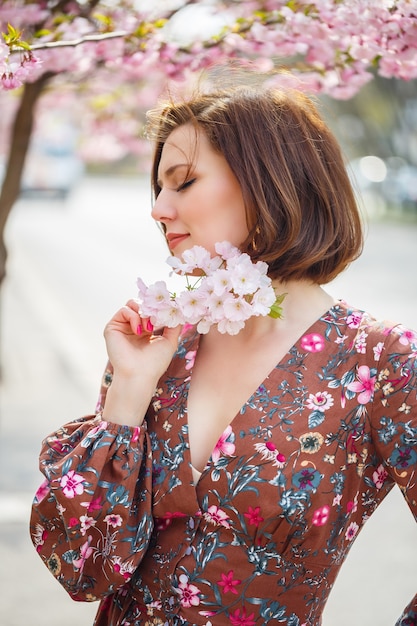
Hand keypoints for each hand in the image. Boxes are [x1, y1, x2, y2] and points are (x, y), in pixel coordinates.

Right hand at [101, 300, 181, 425]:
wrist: (139, 375)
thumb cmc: (155, 362)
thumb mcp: (169, 341)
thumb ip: (174, 326)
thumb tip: (178, 311)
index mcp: (146, 330)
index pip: (151, 310)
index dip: (159, 308)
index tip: (168, 310)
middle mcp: (133, 327)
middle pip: (141, 304)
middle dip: (152, 309)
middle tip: (158, 319)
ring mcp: (122, 327)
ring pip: (132, 304)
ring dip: (144, 312)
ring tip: (149, 328)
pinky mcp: (112, 328)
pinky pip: (124, 310)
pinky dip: (134, 316)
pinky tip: (140, 331)